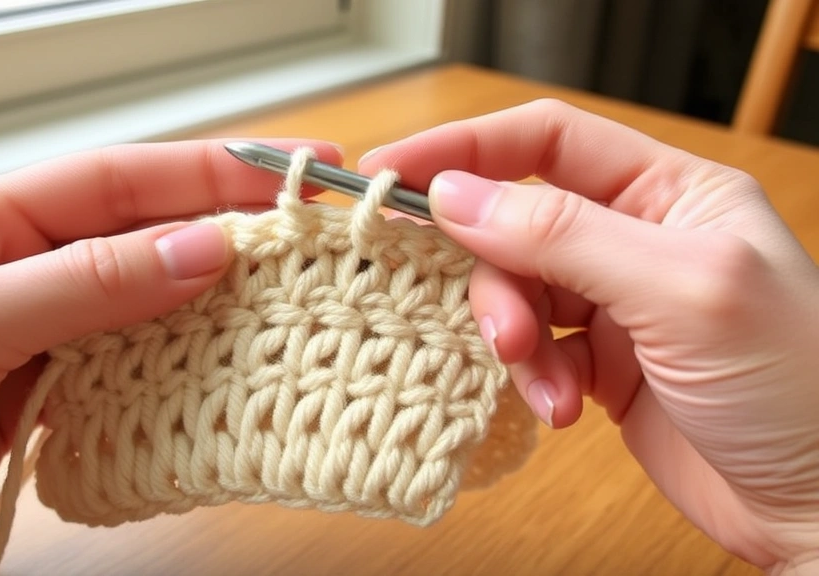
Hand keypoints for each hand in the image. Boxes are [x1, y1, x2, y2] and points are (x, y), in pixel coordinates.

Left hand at [0, 139, 341, 572]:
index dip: (206, 171)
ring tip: (286, 294)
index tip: (287, 173)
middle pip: (141, 235)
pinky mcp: (46, 387)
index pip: (115, 180)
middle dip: (223, 231)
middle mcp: (17, 263)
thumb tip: (200, 251)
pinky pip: (129, 360)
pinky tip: (223, 358)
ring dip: (209, 300)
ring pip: (144, 300)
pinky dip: (176, 361)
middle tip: (308, 233)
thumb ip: (84, 285)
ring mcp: (37, 327)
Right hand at [359, 100, 818, 574]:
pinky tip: (561, 409)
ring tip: (542, 382)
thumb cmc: (794, 385)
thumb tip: (454, 196)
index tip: (393, 173)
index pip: (545, 141)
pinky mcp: (598, 363)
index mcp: (668, 191)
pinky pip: (529, 351)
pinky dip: (530, 379)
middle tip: (499, 327)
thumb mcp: (679, 290)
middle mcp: (635, 237)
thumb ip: (561, 234)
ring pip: (514, 292)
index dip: (464, 148)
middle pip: (515, 223)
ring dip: (511, 337)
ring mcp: (614, 302)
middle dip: (492, 275)